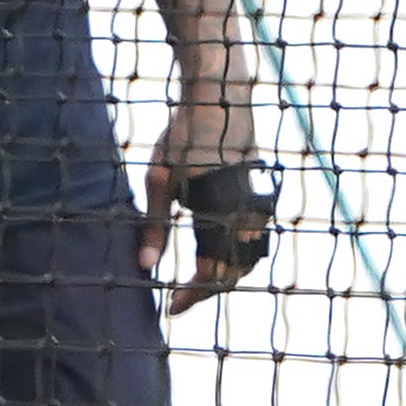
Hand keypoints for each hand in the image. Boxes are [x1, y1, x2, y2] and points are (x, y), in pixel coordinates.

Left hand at [138, 102, 271, 315]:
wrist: (218, 97)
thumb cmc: (181, 136)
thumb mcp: (159, 180)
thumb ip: (154, 226)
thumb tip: (145, 267)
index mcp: (220, 212)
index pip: (212, 273)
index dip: (191, 295)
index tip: (170, 308)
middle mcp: (246, 213)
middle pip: (234, 272)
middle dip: (206, 290)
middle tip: (179, 300)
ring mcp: (258, 205)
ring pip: (247, 258)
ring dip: (223, 274)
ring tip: (195, 283)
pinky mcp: (260, 197)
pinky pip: (252, 239)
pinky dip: (235, 256)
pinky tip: (212, 255)